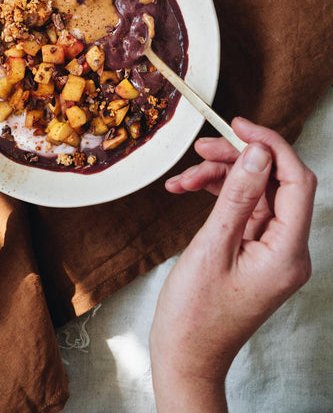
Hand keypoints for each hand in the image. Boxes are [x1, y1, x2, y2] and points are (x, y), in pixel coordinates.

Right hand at [150, 117, 316, 411]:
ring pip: (255, 193)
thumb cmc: (195, 315)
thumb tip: (257, 153)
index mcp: (288, 253)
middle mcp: (289, 251)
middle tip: (202, 149)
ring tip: (184, 178)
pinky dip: (216, 197)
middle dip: (238, 160)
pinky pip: (243, 211)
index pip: (298, 182)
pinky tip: (187, 192)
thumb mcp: (211, 247)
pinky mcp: (256, 253)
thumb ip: (236, 195)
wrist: (186, 357)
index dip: (272, 146)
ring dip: (220, 178)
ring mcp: (273, 252)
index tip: (240, 126)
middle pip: (275, 183)